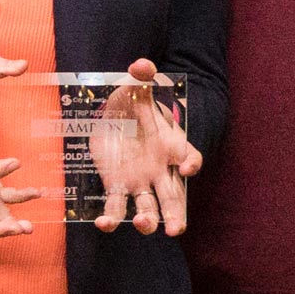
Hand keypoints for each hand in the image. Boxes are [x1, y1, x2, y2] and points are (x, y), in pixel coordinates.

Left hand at [86, 56, 201, 236]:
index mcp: (171, 145)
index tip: (186, 169)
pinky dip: (112, 218)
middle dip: (177, 214)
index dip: (190, 164)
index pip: (189, 158)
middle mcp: (160, 169)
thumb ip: (142, 75)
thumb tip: (142, 64)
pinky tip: (103, 223)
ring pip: (150, 209)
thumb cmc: (132, 101)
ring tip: (142, 224)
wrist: (113, 114)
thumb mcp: (136, 85)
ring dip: (149, 221)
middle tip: (175, 229)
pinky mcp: (118, 186)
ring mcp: (140, 181)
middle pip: (175, 196)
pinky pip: (117, 206)